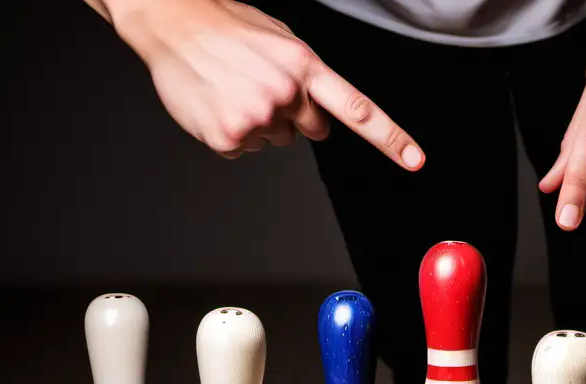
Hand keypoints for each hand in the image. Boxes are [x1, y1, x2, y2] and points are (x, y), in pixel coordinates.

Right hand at [110, 0, 424, 165]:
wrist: (171, 20)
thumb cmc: (227, 27)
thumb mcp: (279, 41)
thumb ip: (308, 79)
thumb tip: (322, 118)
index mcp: (304, 66)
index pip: (357, 109)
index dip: (390, 138)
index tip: (415, 161)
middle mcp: (286, 94)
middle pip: (309, 130)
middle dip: (291, 115)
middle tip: (257, 84)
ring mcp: (258, 118)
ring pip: (274, 141)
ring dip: (257, 121)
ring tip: (231, 87)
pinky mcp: (230, 136)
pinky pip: (243, 149)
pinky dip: (230, 133)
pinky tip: (216, 103)